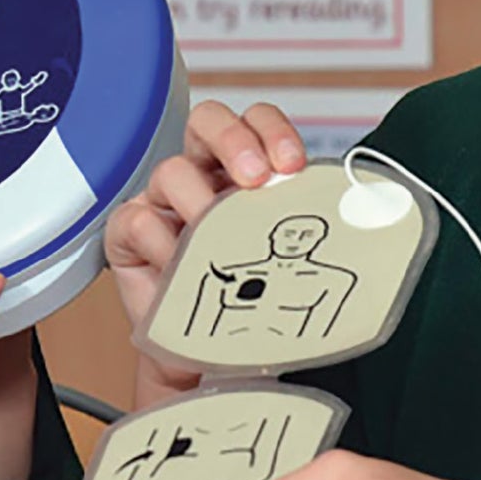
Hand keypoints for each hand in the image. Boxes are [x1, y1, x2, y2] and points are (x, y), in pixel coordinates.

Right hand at [103, 102, 306, 404]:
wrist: (213, 359)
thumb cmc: (251, 303)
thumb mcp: (286, 262)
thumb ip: (300, 230)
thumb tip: (350, 216)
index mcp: (246, 173)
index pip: (256, 123)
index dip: (272, 131)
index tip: (292, 164)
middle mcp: (204, 177)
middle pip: (208, 120)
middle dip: (233, 140)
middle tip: (254, 179)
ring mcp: (164, 202)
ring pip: (173, 170)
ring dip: (201, 203)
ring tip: (217, 240)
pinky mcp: (130, 234)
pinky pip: (139, 219)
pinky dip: (165, 244)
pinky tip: (182, 271)